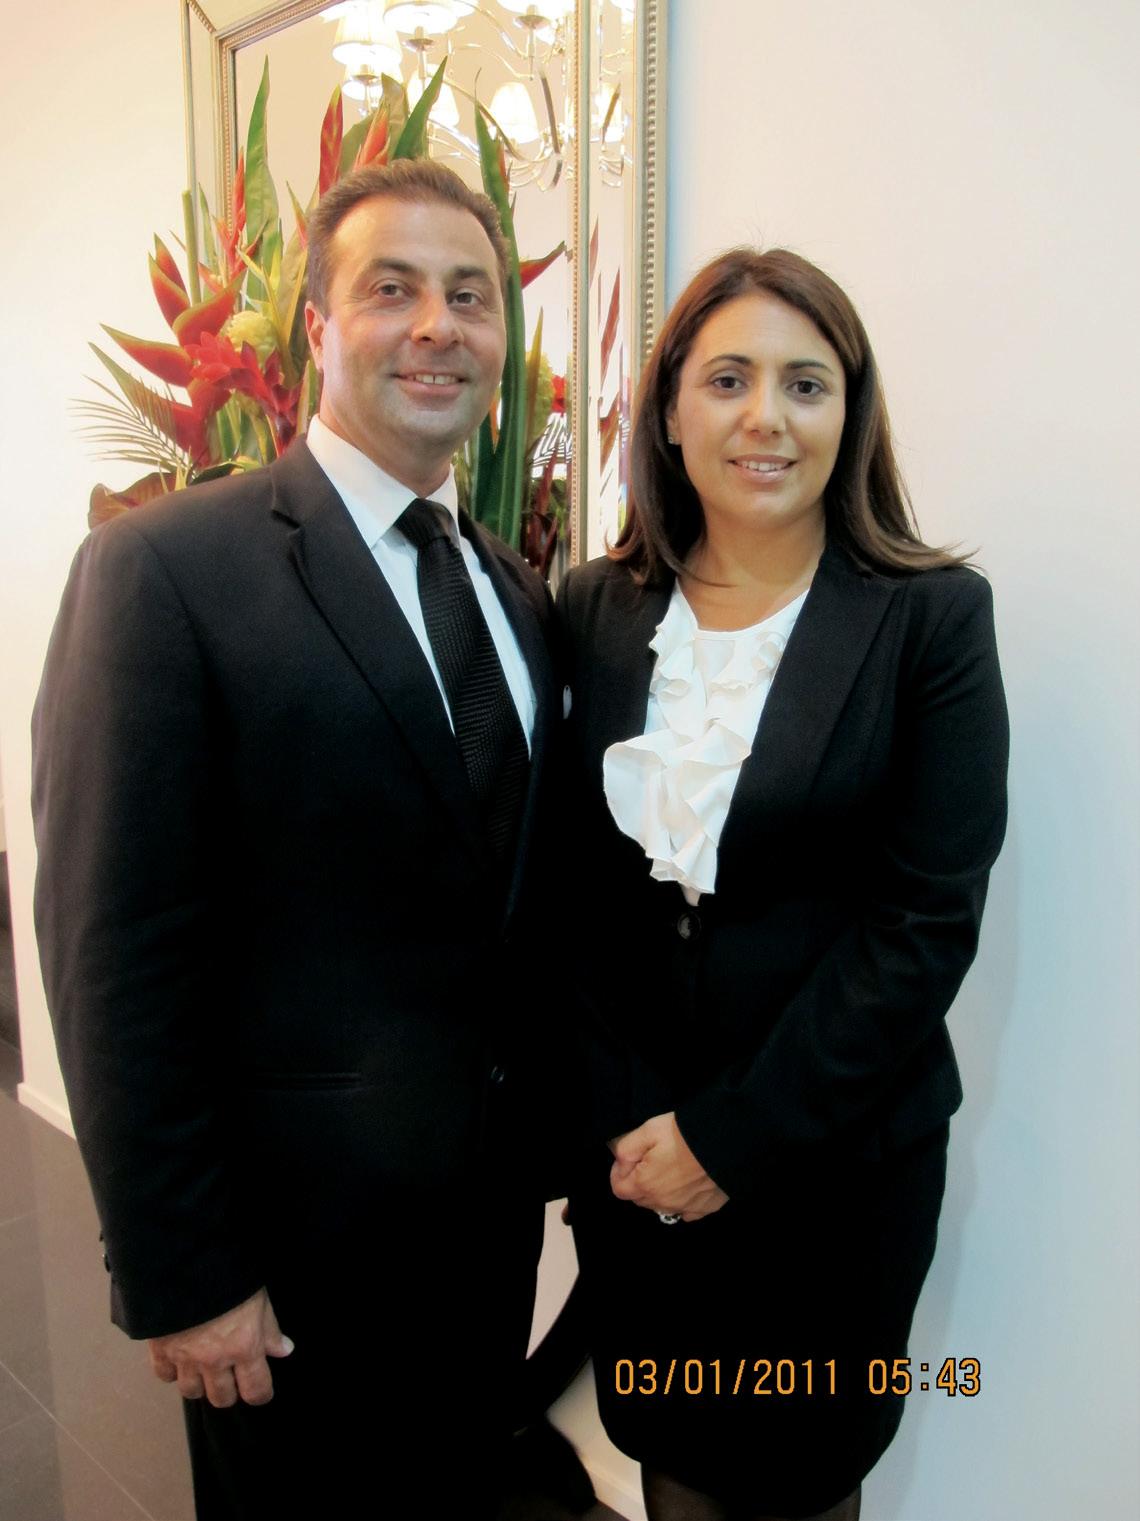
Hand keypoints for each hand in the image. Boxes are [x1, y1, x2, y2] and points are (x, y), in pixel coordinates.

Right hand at [147, 1288, 292, 1407]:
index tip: (260, 1391)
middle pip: (222, 1398)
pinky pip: (164, 1376)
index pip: (256, 1390)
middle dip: (229, 1391)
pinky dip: (172, 1371)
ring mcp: (185, 1358)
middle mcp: (215, 1360)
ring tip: (204, 1368)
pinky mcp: (160, 1349)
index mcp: (244, 1347)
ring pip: (192, 1391)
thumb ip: (270, 1329)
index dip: (261, 1394)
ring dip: (200, 1383)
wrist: (188, 1259)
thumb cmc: (231, 1275)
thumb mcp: (259, 1298)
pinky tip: (179, 1359)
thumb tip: (283, 1350)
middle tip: (230, 1377)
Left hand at [608, 1112, 728, 1221]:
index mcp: (645, 1184)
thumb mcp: (648, 1130)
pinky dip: (682, 1201)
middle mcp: (662, 1202)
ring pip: (662, 1206)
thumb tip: (620, 1162)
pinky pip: (686, 1211)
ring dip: (660, 1192)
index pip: (619, 1189)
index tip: (629, 1159)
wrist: (726, 1142)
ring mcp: (684, 1208)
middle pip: (640, 1198)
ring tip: (671, 1169)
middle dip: (639, 1181)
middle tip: (651, 1159)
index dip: (619, 1172)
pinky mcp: (705, 1208)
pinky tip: (688, 1185)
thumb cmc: (685, 1134)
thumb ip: (626, 1148)